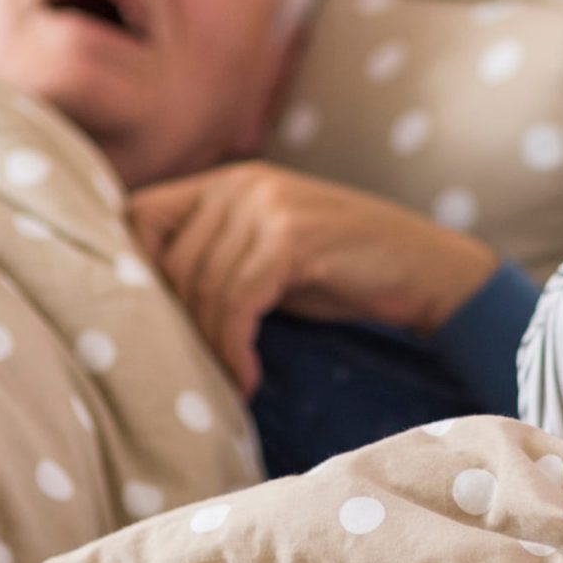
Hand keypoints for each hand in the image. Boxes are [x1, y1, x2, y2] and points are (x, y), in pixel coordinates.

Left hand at [129, 163, 500, 395]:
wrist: (428, 269)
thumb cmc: (343, 272)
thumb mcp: (268, 256)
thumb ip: (215, 259)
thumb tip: (142, 303)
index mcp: (228, 181)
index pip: (139, 217)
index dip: (135, 272)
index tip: (158, 324)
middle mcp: (242, 183)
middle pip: (169, 263)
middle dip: (180, 325)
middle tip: (199, 369)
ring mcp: (269, 206)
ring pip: (203, 288)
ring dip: (212, 347)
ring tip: (232, 381)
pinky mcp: (293, 238)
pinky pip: (237, 302)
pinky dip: (235, 348)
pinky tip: (249, 377)